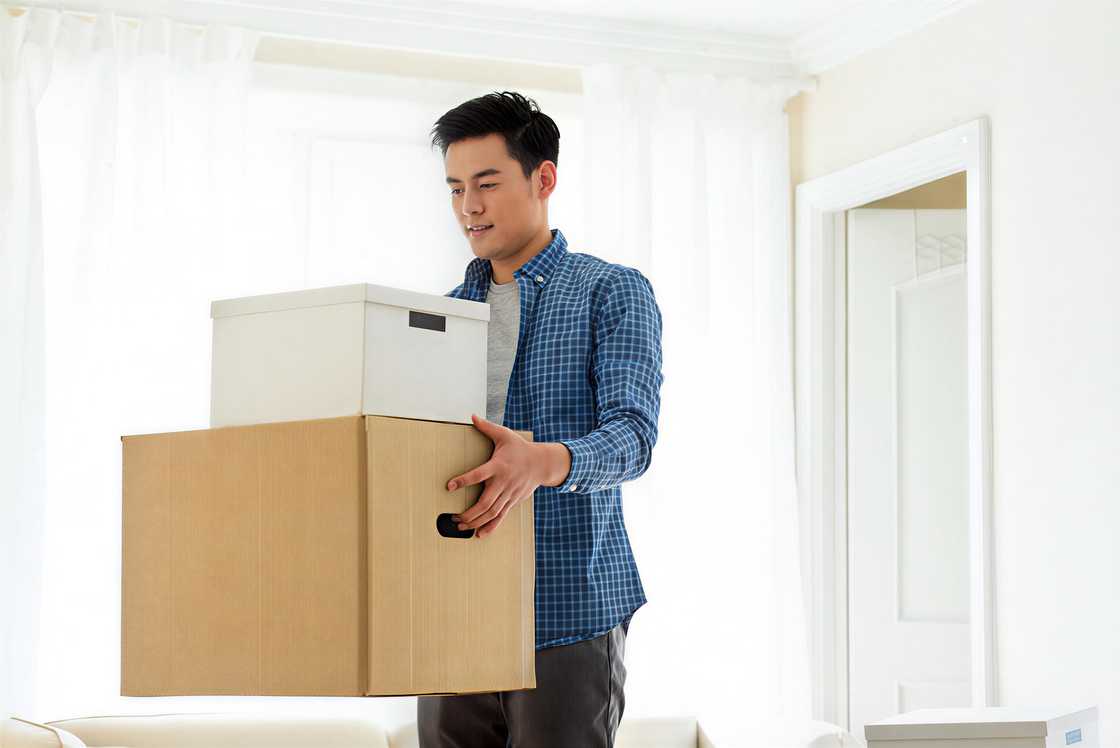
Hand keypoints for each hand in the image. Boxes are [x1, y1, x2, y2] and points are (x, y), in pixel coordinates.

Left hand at [447, 414, 568, 538]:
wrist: (543, 463)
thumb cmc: (520, 448)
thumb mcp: (504, 435)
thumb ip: (486, 427)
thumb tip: (472, 417)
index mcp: (498, 466)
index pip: (478, 475)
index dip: (464, 480)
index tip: (449, 486)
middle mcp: (504, 482)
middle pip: (485, 502)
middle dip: (469, 513)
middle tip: (453, 518)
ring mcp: (509, 494)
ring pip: (492, 513)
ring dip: (476, 522)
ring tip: (461, 527)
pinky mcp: (513, 501)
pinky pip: (501, 517)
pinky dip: (491, 527)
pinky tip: (480, 534)